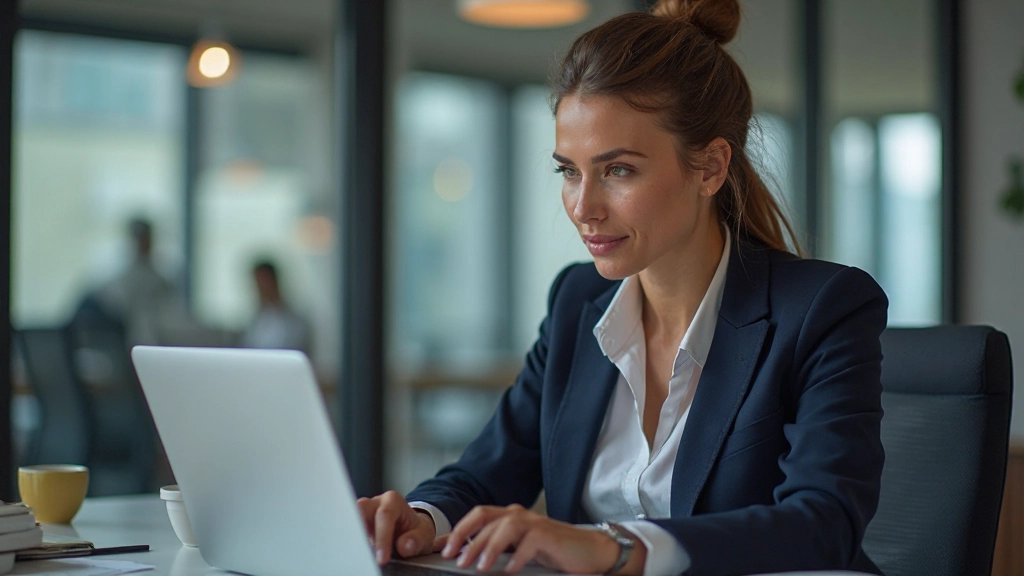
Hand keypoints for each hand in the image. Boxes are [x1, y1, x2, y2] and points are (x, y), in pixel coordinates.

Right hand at [356, 491, 441, 565]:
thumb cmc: (416, 531)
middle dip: (360, 531)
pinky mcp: (356, 524)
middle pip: (360, 510)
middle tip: (363, 554)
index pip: (384, 515)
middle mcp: (375, 503)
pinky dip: (351, 541)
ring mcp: (363, 513)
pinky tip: (354, 554)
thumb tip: (404, 546)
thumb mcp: (424, 535)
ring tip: (358, 556)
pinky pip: (349, 529)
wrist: (411, 530)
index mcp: (393, 501)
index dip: (382, 538)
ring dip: (353, 536)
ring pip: (350, 518)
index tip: (382, 559)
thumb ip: (417, 540)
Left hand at [441, 504, 645, 573]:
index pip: (477, 516)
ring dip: (490, 546)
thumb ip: (497, 552)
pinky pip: (531, 541)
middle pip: (485, 517)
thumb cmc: (554, 553)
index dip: (457, 530)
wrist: (591, 552)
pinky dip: (518, 556)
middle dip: (466, 536)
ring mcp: (536, 523)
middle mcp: (520, 515)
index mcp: (509, 517)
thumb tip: (469, 560)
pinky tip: (511, 570)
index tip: (440, 549)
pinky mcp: (551, 534)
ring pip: (505, 526)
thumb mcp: (520, 552)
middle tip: (454, 558)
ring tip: (480, 566)